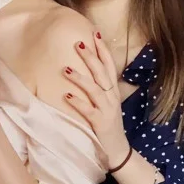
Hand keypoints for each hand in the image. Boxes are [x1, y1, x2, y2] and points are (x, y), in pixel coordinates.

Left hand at [63, 32, 129, 168]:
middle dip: (90, 56)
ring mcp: (107, 110)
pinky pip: (88, 111)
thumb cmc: (108, 125)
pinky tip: (66, 96)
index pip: (109, 65)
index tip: (94, 32)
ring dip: (80, 78)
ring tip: (65, 69)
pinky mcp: (100, 123)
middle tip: (78, 42)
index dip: (103, 49)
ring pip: (95, 89)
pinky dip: (78, 102)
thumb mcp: (107, 104)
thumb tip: (86, 72)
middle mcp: (111, 98)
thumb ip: (99, 89)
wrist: (119, 151)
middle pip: (102, 72)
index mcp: (113, 91)